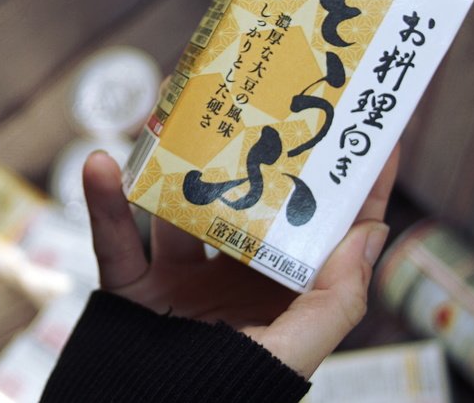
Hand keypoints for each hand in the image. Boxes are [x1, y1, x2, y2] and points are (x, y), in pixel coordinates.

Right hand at [82, 145, 398, 376]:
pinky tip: (101, 163)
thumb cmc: (233, 393)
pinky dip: (103, 202)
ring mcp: (178, 282)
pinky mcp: (130, 286)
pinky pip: (114, 236)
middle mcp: (232, 283)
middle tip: (266, 100)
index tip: (371, 130)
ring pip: (176, 207)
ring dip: (171, 164)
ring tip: (173, 116)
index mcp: (280, 297)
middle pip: (250, 204)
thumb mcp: (296, 351)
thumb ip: (338, 298)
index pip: (325, 232)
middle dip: (256, 155)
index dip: (350, 185)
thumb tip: (372, 229)